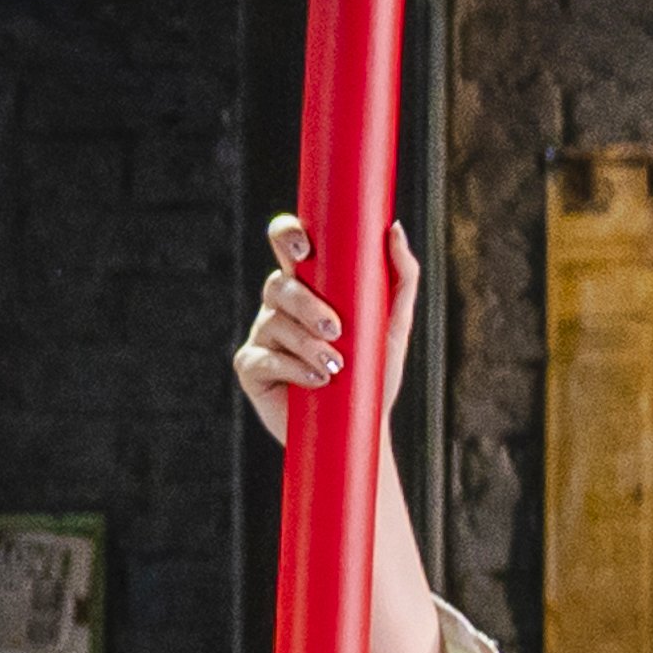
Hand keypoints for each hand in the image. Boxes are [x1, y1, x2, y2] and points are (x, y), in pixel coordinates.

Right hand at [229, 212, 408, 443]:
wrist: (360, 423)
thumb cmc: (375, 370)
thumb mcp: (395, 322)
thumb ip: (401, 275)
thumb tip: (393, 229)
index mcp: (309, 284)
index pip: (286, 244)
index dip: (286, 235)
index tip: (304, 248)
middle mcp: (281, 305)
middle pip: (278, 285)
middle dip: (306, 305)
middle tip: (337, 329)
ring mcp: (262, 335)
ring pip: (274, 323)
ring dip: (307, 344)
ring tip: (336, 366)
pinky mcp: (250, 367)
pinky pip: (263, 358)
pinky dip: (293, 368)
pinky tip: (317, 380)